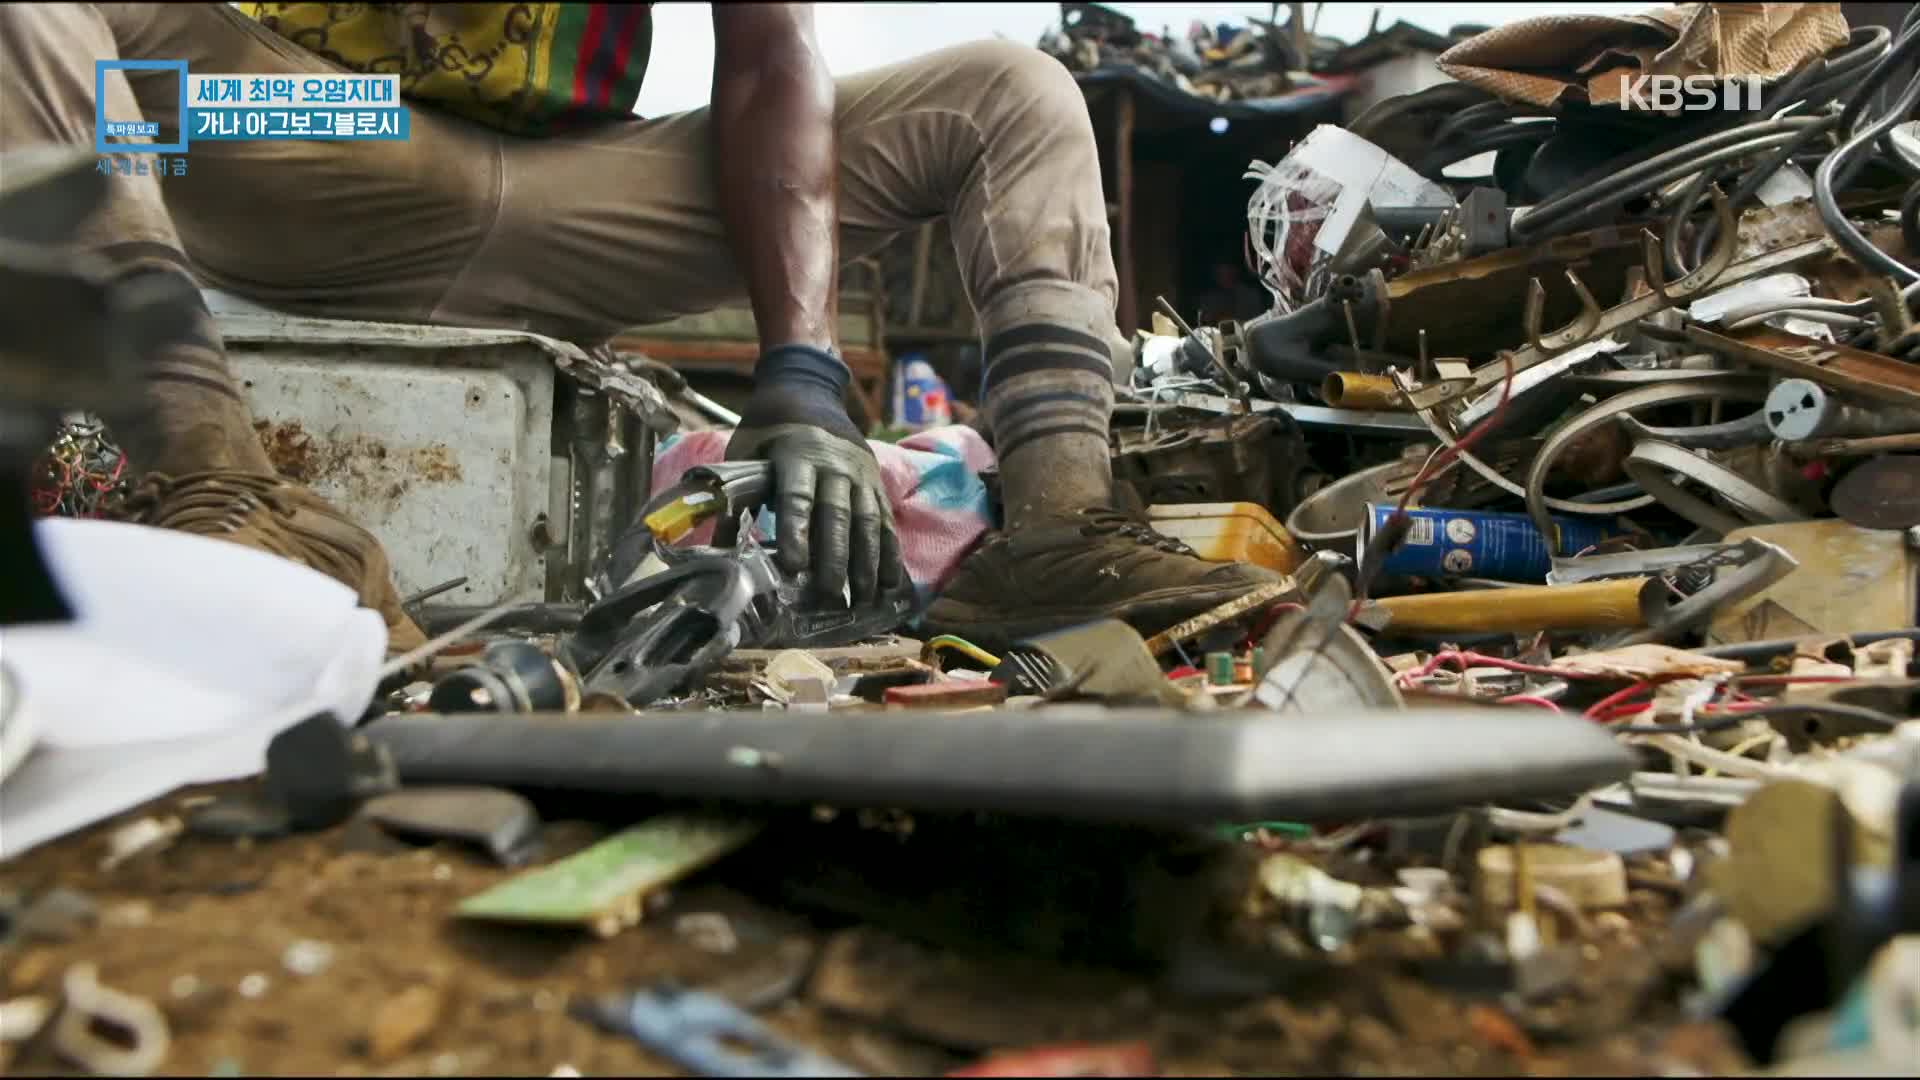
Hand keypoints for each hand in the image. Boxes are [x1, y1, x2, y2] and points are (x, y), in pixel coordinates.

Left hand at [725, 345, 902, 603]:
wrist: (809, 391)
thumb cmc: (768, 430)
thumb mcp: (744, 453)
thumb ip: (735, 500)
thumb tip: (718, 552)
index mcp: (796, 455)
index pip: (797, 498)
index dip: (796, 532)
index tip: (794, 567)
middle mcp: (834, 464)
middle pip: (838, 514)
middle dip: (836, 557)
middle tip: (831, 595)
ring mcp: (859, 473)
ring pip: (868, 520)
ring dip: (868, 562)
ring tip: (863, 598)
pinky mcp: (875, 483)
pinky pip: (885, 520)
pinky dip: (889, 553)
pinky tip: (890, 583)